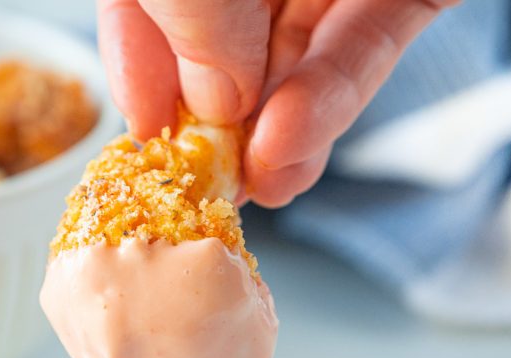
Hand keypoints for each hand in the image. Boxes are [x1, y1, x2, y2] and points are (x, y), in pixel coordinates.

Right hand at [97, 0, 455, 206]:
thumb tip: (212, 105)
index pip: (149, 11)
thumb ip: (190, 17)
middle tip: (210, 187)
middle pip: (224, 44)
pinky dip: (336, 94)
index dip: (141, 76)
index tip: (145, 146)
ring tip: (264, 184)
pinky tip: (297, 148)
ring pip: (297, 55)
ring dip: (280, 128)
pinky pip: (369, 41)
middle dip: (218, 123)